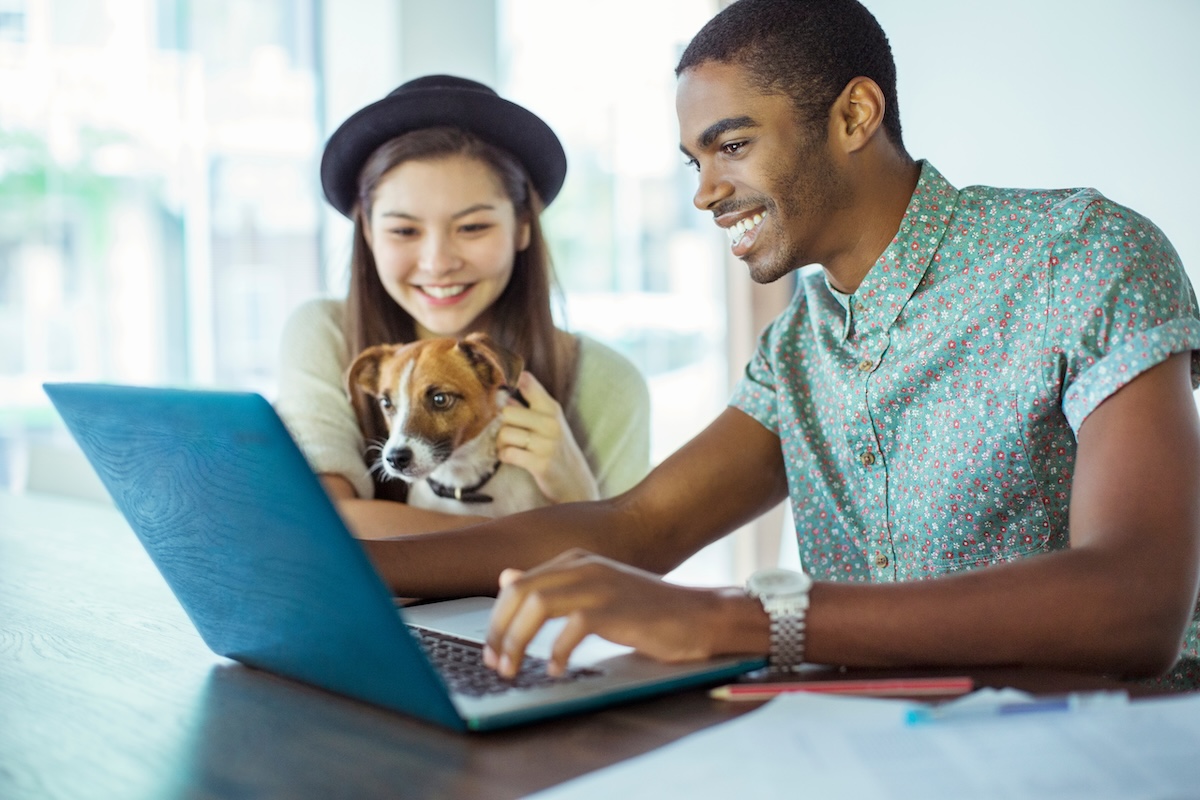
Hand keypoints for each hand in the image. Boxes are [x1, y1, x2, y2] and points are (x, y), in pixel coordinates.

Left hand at [482, 549, 744, 678]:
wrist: (698, 615)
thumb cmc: (646, 611)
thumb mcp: (594, 592)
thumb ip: (552, 586)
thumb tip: (506, 578)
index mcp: (575, 560)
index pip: (517, 584)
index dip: (497, 620)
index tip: (492, 651)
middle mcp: (583, 565)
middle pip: (520, 592)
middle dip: (499, 631)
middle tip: (495, 665)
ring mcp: (599, 584)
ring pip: (537, 605)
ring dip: (517, 641)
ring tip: (514, 670)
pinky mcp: (615, 608)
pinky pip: (572, 627)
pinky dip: (558, 652)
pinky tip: (558, 671)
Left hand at [496, 372, 599, 503]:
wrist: (574, 480)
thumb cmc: (556, 448)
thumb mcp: (549, 423)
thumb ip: (529, 407)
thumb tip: (504, 395)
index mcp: (552, 408)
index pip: (528, 383)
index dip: (512, 381)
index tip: (504, 390)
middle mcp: (550, 423)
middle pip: (507, 411)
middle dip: (502, 424)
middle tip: (508, 432)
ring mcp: (546, 444)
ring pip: (505, 433)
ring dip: (501, 443)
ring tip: (509, 447)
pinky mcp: (540, 464)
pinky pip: (508, 453)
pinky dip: (504, 456)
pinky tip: (511, 457)